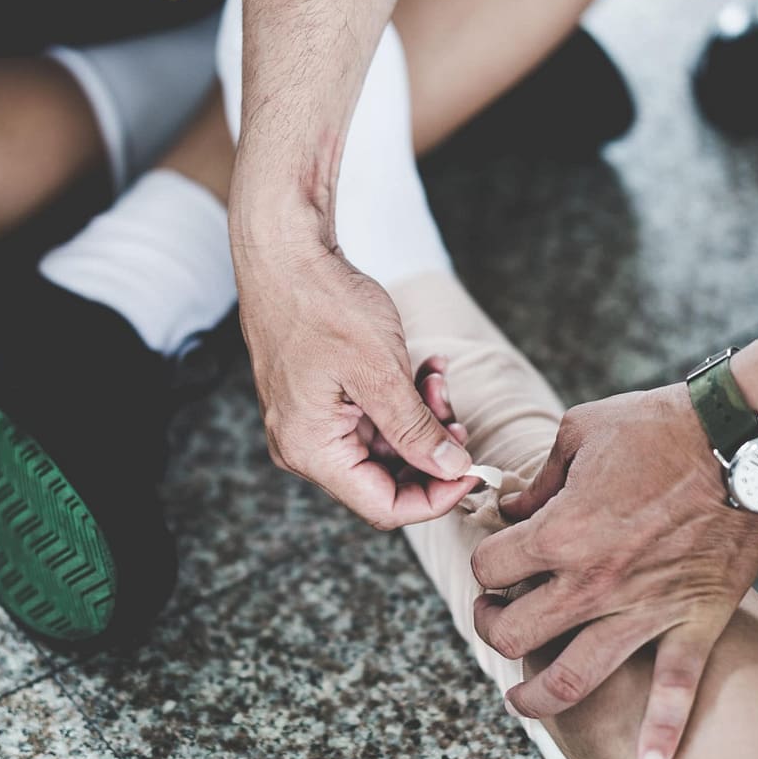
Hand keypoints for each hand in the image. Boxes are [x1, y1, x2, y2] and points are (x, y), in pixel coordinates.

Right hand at [234, 240, 476, 528]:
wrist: (284, 251)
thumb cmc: (321, 303)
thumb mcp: (381, 372)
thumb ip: (416, 430)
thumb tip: (452, 470)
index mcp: (311, 449)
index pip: (384, 507)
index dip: (436, 497)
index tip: (473, 471)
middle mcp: (305, 445)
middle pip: (385, 479)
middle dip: (430, 450)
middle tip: (456, 415)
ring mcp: (312, 422)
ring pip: (385, 446)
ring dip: (422, 418)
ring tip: (437, 379)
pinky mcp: (322, 400)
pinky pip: (373, 417)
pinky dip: (404, 399)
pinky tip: (424, 368)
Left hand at [468, 384, 757, 758]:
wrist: (745, 440)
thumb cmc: (660, 425)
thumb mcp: (580, 432)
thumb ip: (538, 479)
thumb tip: (512, 507)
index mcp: (560, 533)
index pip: (490, 569)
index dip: (486, 561)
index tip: (499, 554)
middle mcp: (594, 582)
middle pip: (513, 636)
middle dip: (493, 627)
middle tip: (498, 615)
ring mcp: (644, 609)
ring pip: (574, 680)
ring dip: (537, 700)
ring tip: (523, 702)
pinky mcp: (694, 621)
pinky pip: (677, 689)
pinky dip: (664, 733)